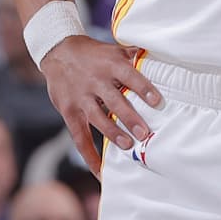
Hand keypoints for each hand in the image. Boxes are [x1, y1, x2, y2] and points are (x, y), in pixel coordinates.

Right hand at [42, 36, 162, 173]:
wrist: (58, 51)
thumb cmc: (94, 53)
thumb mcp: (113, 49)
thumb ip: (133, 56)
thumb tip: (161, 57)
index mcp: (111, 64)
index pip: (129, 76)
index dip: (143, 88)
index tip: (157, 102)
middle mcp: (96, 80)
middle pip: (114, 100)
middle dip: (129, 117)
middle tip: (144, 133)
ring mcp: (81, 97)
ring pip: (97, 118)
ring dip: (113, 133)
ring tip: (127, 145)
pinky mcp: (69, 111)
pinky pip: (79, 136)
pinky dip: (90, 155)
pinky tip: (100, 170)